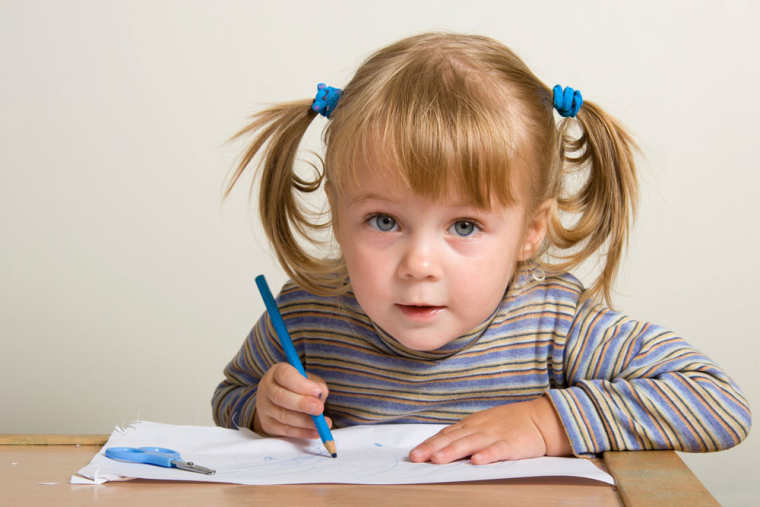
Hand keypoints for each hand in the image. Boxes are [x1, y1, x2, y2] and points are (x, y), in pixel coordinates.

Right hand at [253, 362, 331, 438]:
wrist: (281, 400)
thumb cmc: (298, 387)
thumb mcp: (309, 380)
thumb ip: (316, 386)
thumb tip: (320, 395)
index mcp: (277, 372)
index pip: (285, 376)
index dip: (301, 385)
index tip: (318, 391)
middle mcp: (266, 389)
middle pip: (280, 397)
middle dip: (302, 404)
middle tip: (319, 408)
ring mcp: (264, 408)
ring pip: (283, 416)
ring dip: (305, 421)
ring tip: (323, 423)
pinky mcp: (268, 425)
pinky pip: (285, 430)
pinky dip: (303, 432)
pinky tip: (316, 432)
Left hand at [409, 395, 571, 464]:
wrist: (540, 419)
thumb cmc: (509, 423)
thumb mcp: (483, 424)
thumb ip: (464, 434)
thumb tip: (439, 446)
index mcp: (471, 424)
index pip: (446, 434)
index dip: (429, 444)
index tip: (414, 454)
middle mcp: (479, 428)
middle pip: (453, 439)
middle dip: (433, 448)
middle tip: (417, 457)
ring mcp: (495, 435)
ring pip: (470, 443)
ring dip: (453, 451)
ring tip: (438, 459)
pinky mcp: (512, 444)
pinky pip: (498, 450)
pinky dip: (487, 455)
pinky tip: (477, 461)